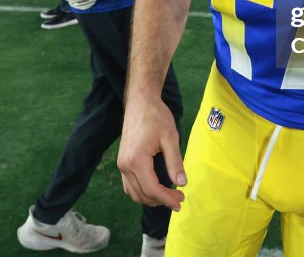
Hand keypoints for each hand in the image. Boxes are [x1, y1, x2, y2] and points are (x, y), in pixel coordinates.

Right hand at [117, 96, 185, 211]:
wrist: (140, 102)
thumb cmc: (156, 116)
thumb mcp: (170, 138)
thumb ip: (175, 162)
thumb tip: (181, 183)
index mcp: (136, 160)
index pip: (152, 189)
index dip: (167, 199)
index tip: (181, 201)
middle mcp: (125, 165)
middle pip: (142, 194)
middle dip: (162, 200)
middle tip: (180, 197)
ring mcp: (121, 164)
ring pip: (134, 193)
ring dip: (151, 198)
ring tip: (169, 195)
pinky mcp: (122, 161)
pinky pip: (129, 185)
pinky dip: (142, 191)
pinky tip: (156, 189)